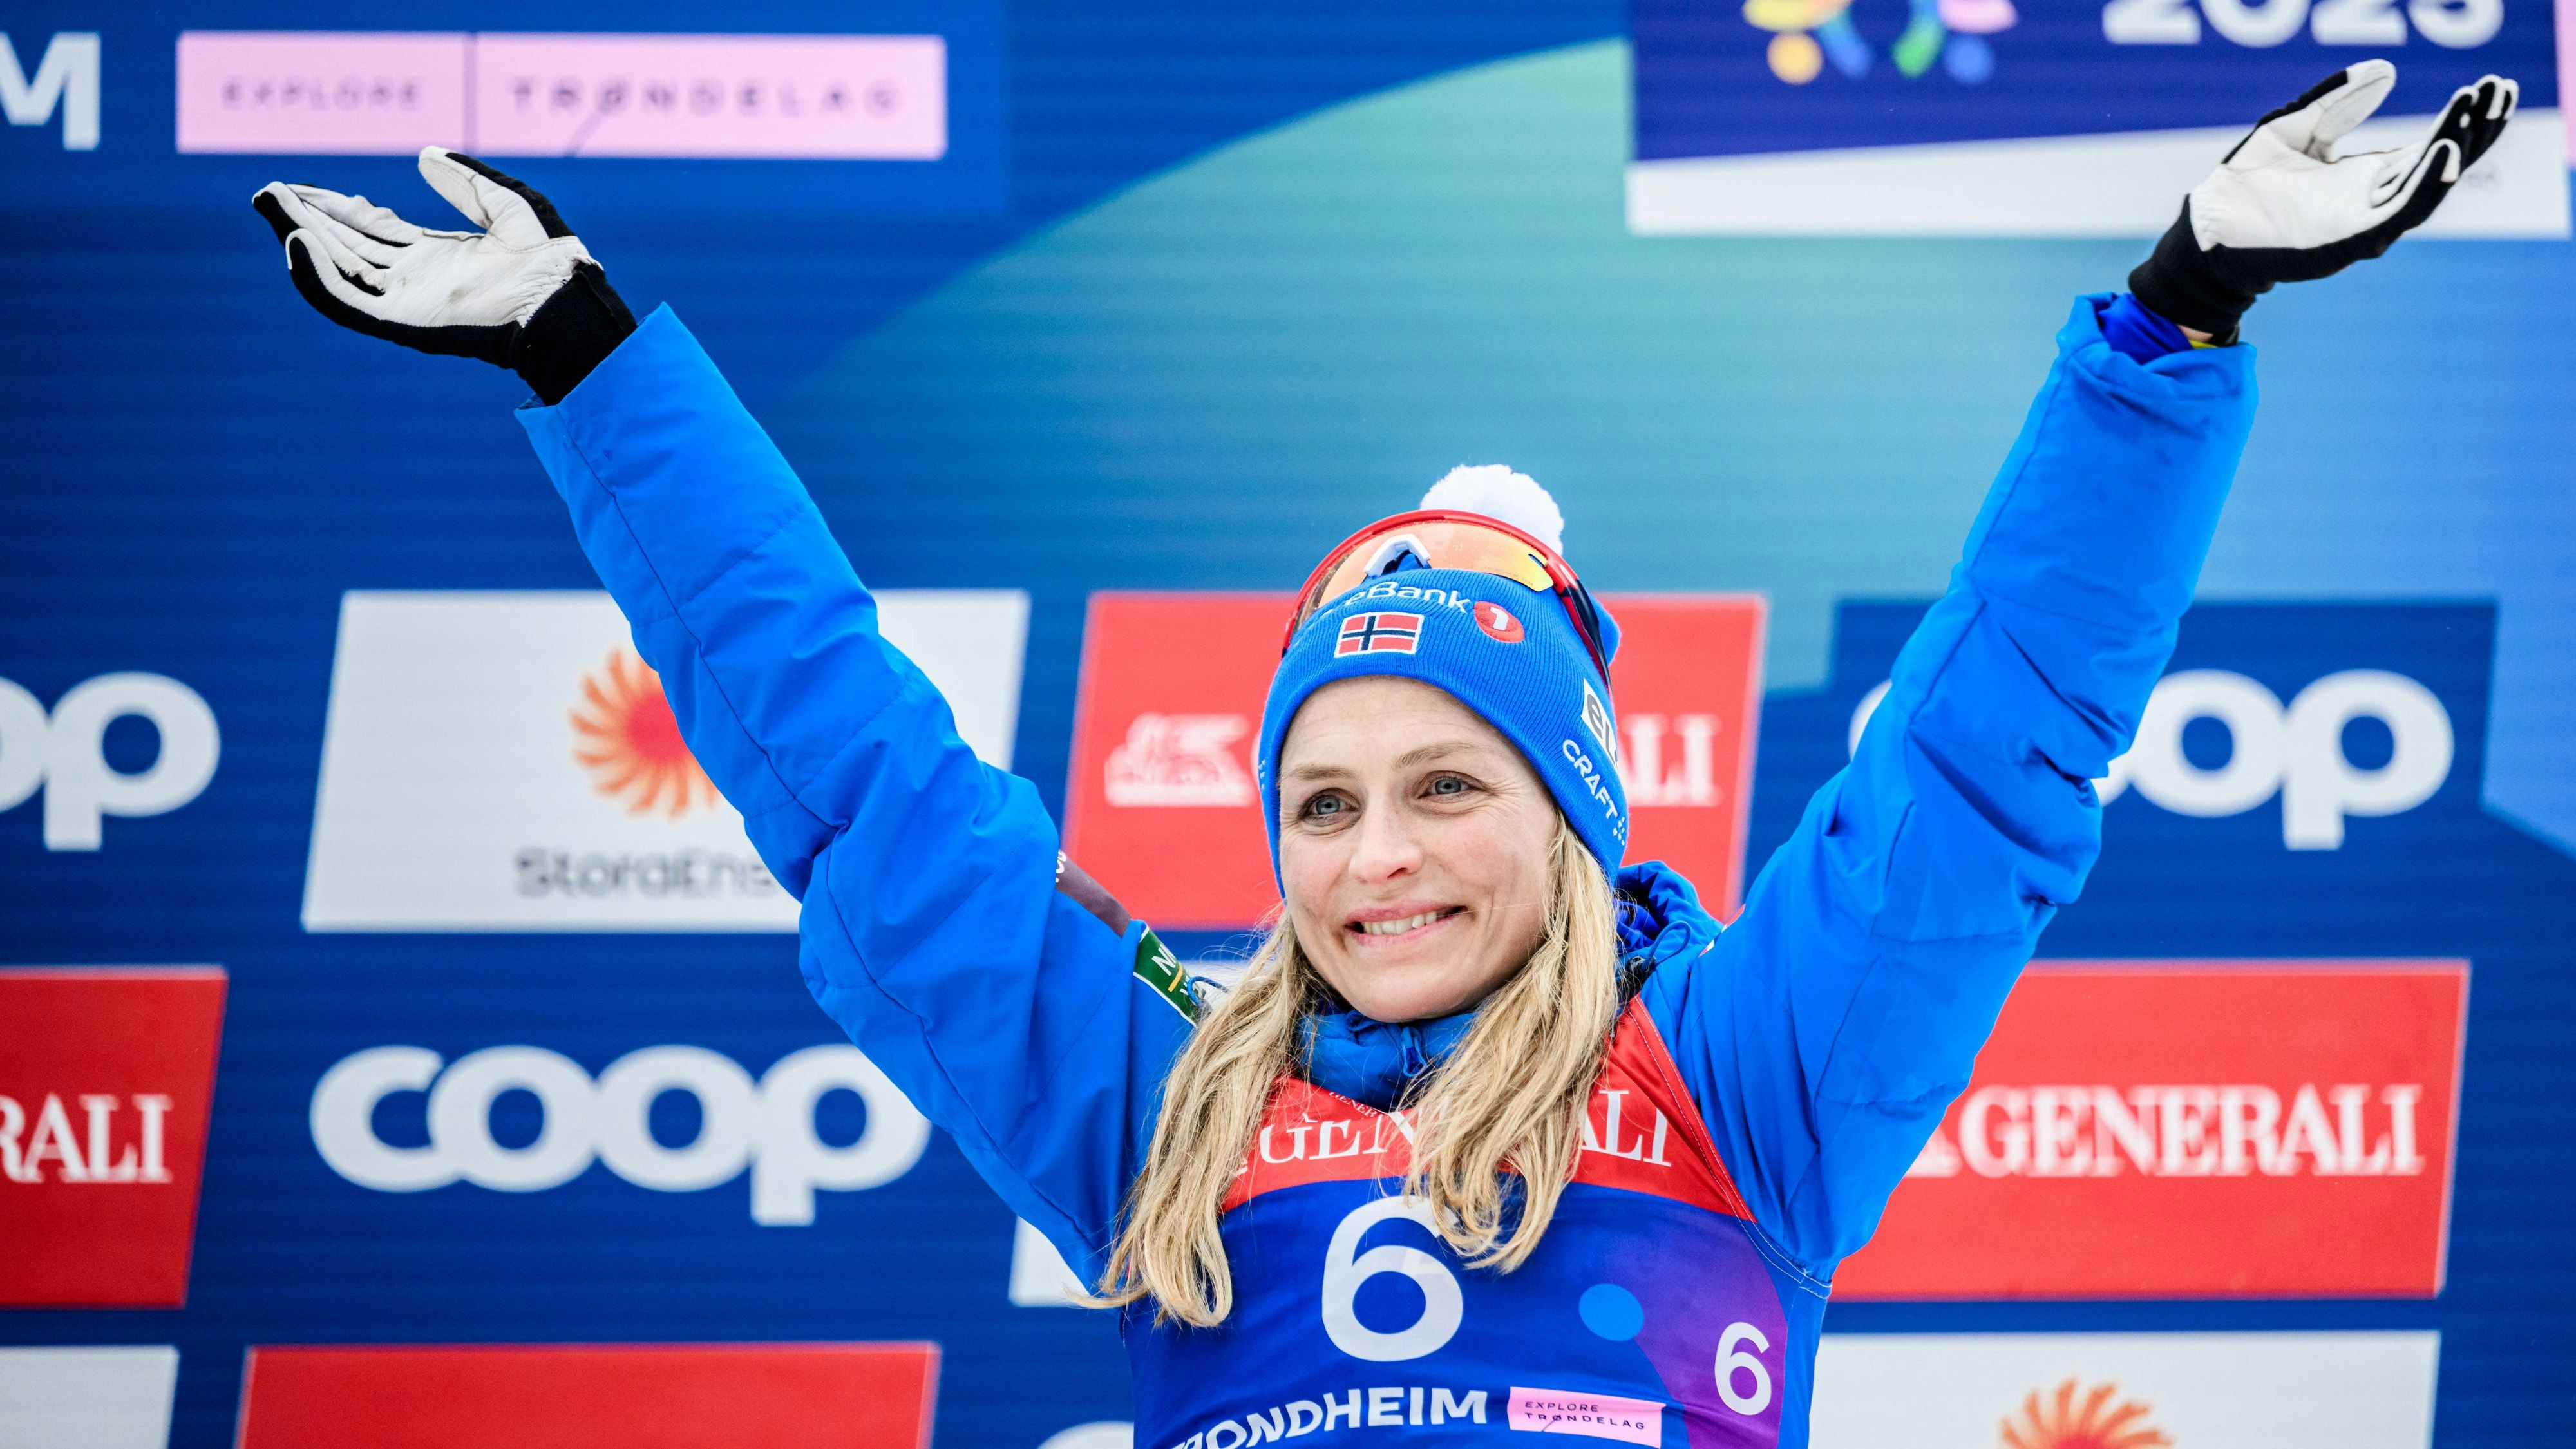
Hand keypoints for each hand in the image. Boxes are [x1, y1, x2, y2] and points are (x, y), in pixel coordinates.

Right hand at [254, 148, 632, 401]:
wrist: (562, 298)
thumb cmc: (549, 258)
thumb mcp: (507, 204)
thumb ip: (465, 180)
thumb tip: (423, 155)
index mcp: (439, 257)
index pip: (373, 231)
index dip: (338, 208)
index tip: (304, 187)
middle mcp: (417, 281)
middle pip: (347, 247)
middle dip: (306, 219)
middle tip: (269, 192)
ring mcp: (407, 303)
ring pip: (339, 269)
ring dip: (301, 238)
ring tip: (273, 205)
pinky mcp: (401, 323)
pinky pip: (347, 303)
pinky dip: (317, 276)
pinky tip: (298, 243)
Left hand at [2130, 62, 2516, 338]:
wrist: (2206, 226)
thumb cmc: (2246, 183)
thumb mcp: (2292, 128)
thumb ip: (2336, 101)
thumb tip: (2386, 70)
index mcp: (2365, 177)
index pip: (2429, 145)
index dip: (2462, 118)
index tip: (2487, 86)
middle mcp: (2372, 200)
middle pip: (2441, 165)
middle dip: (2475, 128)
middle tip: (2501, 89)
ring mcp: (2363, 222)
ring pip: (2427, 186)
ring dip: (2458, 147)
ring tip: (2477, 110)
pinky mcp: (2348, 240)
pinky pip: (2398, 213)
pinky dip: (2426, 183)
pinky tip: (2445, 150)